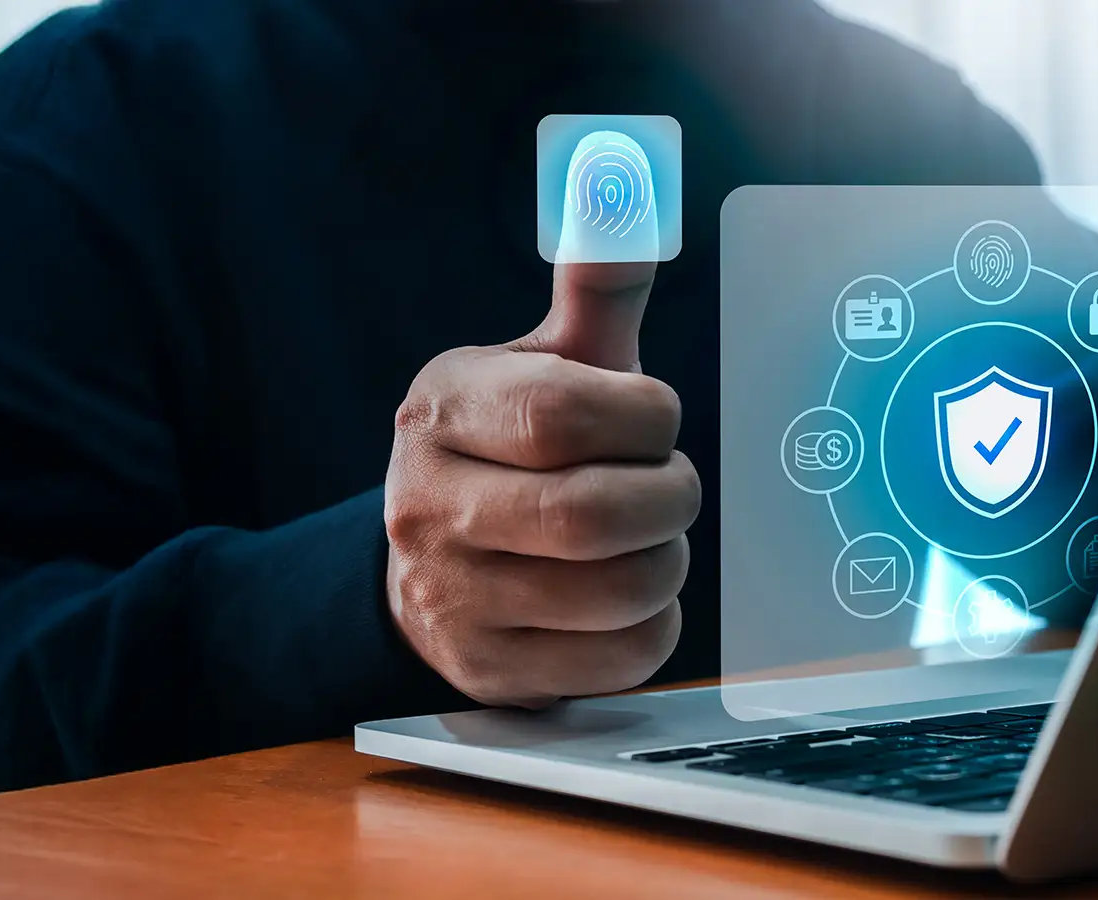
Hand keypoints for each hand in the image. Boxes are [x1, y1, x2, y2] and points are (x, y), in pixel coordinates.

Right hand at [382, 257, 696, 707]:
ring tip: (652, 538)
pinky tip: (628, 596)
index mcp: (442, 412)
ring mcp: (453, 599)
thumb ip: (595, 288)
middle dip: (667, 497)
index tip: (653, 418)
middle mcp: (428, 508)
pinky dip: (652, 625)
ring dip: (668, 562)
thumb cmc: (513, 449)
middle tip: (671, 485)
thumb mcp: (544, 362)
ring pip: (615, 592)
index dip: (642, 418)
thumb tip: (625, 183)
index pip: (561, 414)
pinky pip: (619, 657)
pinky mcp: (491, 670)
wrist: (426, 568)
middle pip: (591, 516)